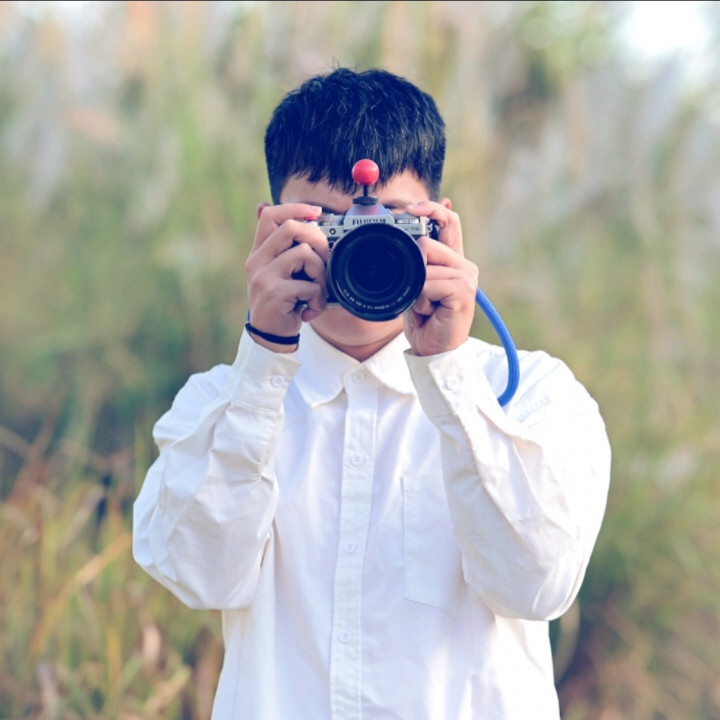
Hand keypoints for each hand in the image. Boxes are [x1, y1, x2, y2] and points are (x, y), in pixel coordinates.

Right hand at [245, 203, 328, 351]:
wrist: (270, 336)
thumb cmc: (281, 302)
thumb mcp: (279, 272)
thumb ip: (283, 247)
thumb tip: (280, 210)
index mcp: (259, 252)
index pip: (271, 215)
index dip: (295, 208)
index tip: (316, 212)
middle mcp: (257, 261)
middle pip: (291, 228)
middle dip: (317, 240)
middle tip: (324, 260)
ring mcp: (263, 277)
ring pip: (304, 254)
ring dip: (320, 273)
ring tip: (317, 290)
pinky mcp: (274, 294)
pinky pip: (309, 285)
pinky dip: (318, 300)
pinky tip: (311, 309)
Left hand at [402, 201, 477, 355]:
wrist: (433, 350)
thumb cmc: (425, 319)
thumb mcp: (416, 284)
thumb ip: (418, 260)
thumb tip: (417, 234)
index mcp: (453, 260)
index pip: (449, 220)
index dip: (431, 209)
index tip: (411, 208)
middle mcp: (464, 265)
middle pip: (428, 243)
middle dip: (414, 269)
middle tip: (420, 294)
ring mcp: (466, 278)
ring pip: (425, 265)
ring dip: (416, 290)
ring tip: (426, 306)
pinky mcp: (463, 291)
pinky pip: (428, 284)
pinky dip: (421, 300)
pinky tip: (430, 311)